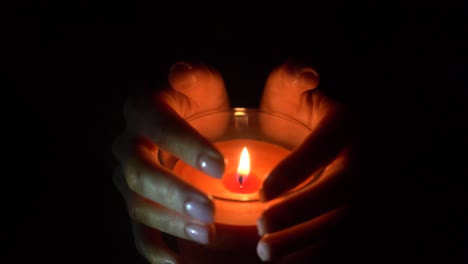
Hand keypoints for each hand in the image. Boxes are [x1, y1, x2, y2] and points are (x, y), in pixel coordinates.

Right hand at [112, 62, 228, 262]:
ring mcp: (127, 179)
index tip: (218, 165)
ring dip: (169, 223)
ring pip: (138, 205)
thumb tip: (181, 72)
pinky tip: (178, 263)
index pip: (156, 125)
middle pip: (140, 172)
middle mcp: (128, 145)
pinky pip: (138, 232)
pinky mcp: (136, 205)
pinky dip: (156, 250)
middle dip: (174, 193)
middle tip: (209, 209)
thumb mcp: (200, 87)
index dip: (183, 145)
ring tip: (205, 234)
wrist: (179, 125)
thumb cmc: (197, 104)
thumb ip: (195, 80)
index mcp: (143, 111)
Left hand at [256, 61, 362, 261]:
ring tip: (267, 254)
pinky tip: (286, 263)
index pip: (324, 148)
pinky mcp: (349, 207)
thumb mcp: (296, 85)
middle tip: (263, 229)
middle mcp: (357, 157)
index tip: (263, 191)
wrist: (325, 118)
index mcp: (344, 125)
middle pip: (339, 192)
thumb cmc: (303, 100)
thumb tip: (305, 71)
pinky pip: (339, 235)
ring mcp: (357, 187)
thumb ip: (294, 76)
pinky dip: (314, 252)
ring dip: (306, 241)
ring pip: (341, 220)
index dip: (296, 170)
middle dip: (301, 213)